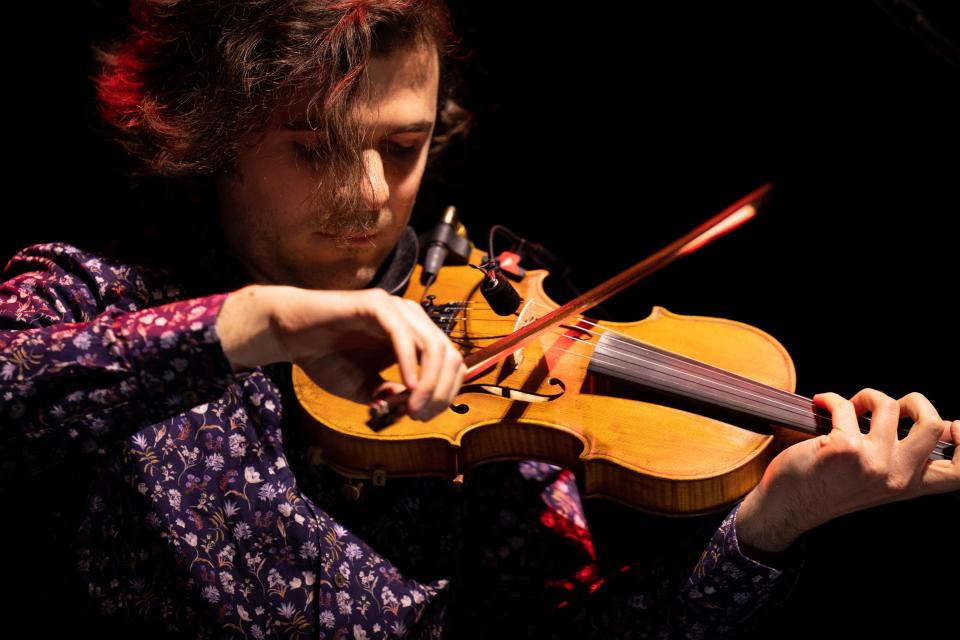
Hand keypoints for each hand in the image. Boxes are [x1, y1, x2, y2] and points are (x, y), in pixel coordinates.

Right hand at [216, 284, 465, 420]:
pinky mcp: (377, 304)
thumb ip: (391, 395)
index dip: (445, 394)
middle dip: (440, 392)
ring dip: (428, 383)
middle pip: (449, 356)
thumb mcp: (365, 387)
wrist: (290, 335)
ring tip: (412, 408)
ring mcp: (396, 309)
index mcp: (415, 336)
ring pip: (433, 346)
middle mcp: (412, 319)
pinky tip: (406, 384)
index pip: (451, 363)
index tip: (424, 418)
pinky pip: (403, 334)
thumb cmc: (325, 357)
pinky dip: (409, 362)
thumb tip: (416, 406)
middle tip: (419, 416)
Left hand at [736, 388, 959, 554]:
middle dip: (915, 400)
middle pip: (933, 424)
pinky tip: (820, 404)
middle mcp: (896, 477)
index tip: (956, 426)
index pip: (958, 472)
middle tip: (890, 405)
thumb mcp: (874, 480)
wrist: (785, 508)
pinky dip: (830, 398)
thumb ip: (901, 459)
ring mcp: (872, 463)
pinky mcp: (843, 449)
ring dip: (866, 395)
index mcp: (908, 485)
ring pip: (888, 405)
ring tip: (848, 406)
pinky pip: (845, 405)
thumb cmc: (826, 487)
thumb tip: (930, 422)